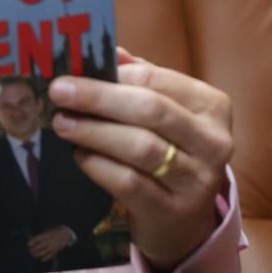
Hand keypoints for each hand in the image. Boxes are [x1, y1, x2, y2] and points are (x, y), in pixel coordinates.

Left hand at [26, 226, 74, 261]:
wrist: (66, 233)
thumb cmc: (54, 231)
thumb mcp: (47, 231)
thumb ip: (41, 236)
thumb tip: (33, 241)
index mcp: (47, 234)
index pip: (38, 238)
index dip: (32, 242)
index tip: (28, 244)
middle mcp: (50, 240)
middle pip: (40, 245)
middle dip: (34, 249)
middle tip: (30, 251)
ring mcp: (53, 245)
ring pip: (45, 251)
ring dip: (38, 253)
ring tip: (33, 255)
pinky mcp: (57, 249)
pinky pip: (51, 254)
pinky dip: (46, 257)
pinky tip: (42, 259)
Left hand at [48, 48, 231, 271]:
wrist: (183, 220)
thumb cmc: (169, 153)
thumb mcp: (166, 114)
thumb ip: (142, 80)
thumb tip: (110, 51)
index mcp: (212, 106)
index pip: (157, 80)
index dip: (113, 75)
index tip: (73, 71)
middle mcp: (213, 141)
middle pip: (149, 110)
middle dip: (98, 98)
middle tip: (58, 92)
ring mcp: (197, 179)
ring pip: (140, 147)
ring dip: (94, 131)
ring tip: (62, 123)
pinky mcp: (173, 210)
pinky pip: (128, 182)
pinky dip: (98, 165)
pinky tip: (79, 155)